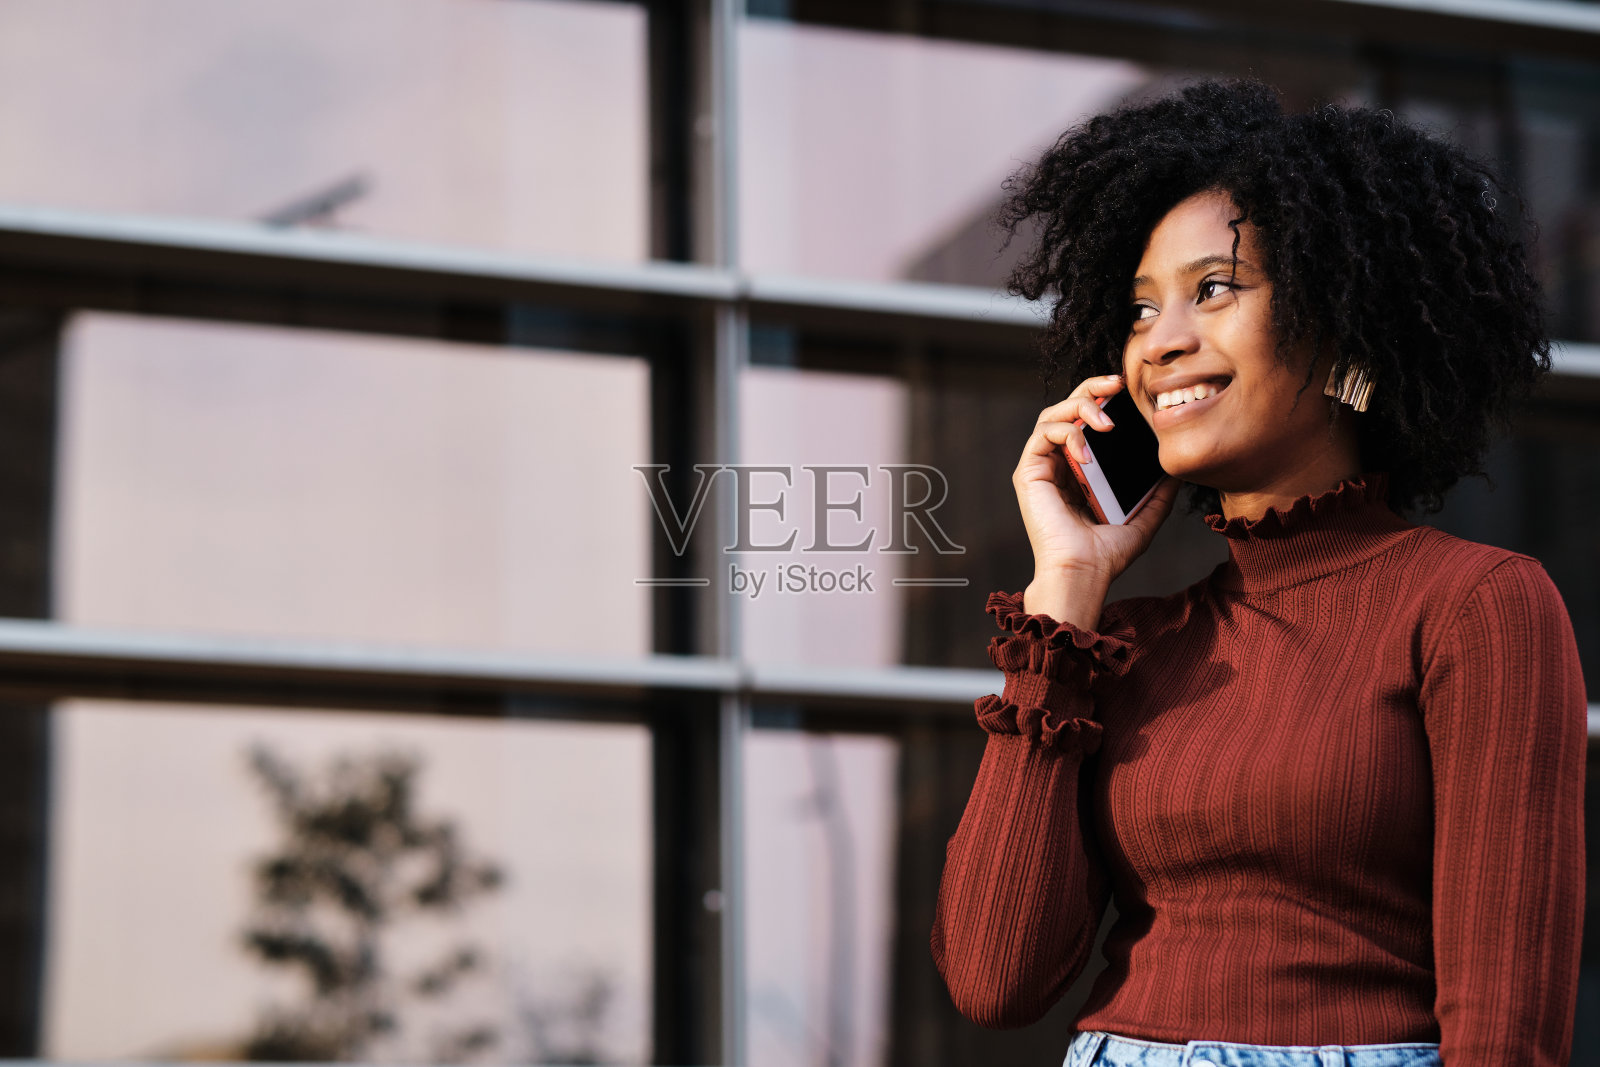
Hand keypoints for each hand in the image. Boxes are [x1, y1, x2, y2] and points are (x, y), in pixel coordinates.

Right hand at [1014, 374, 1179, 628]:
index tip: (1129, 391)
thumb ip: (1158, 494)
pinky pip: (1042, 435)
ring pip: (1051, 414)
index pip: (1088, 421)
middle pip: (1067, 408)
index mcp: (1081, 470)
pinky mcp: (1029, 473)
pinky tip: (1087, 452)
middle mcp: (1059, 463)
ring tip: (1106, 421)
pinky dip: (1066, 434)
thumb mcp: (1145, 518)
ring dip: (1079, 407)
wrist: (1083, 573)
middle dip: (1091, 389)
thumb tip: (1176, 471)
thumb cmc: (1107, 554)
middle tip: (1117, 385)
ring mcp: (1042, 466)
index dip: (1104, 399)